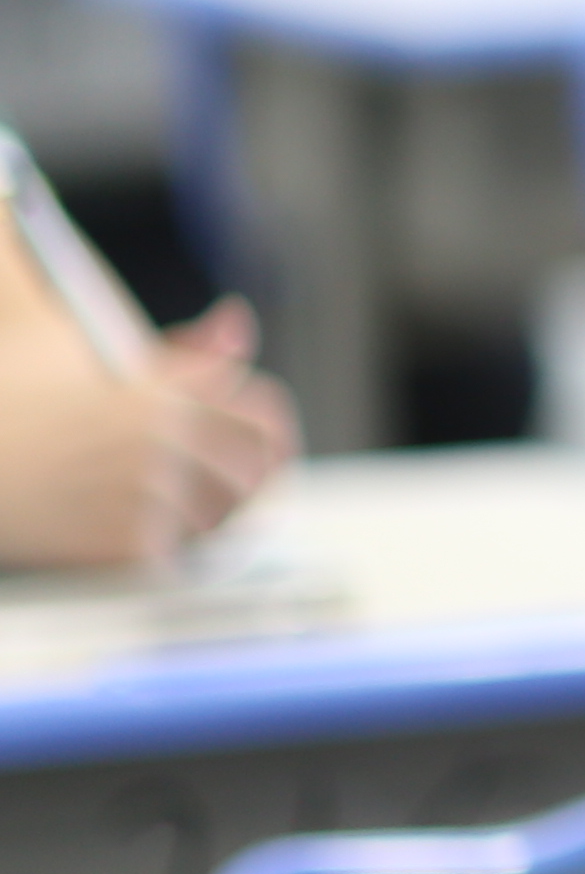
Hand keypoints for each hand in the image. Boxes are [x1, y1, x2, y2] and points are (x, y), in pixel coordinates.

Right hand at [0, 305, 297, 568]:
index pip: (264, 417)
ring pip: (222, 517)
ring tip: (189, 507)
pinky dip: (171, 547)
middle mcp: (165, 443)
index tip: (262, 442)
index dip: (270, 431)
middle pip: (255, 472)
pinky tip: (149, 534)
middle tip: (235, 486)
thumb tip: (238, 322)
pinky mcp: (124, 543)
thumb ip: (177, 349)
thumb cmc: (9, 392)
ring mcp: (147, 495)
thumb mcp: (83, 348)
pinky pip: (179, 551)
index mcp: (164, 393)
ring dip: (213, 515)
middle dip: (248, 478)